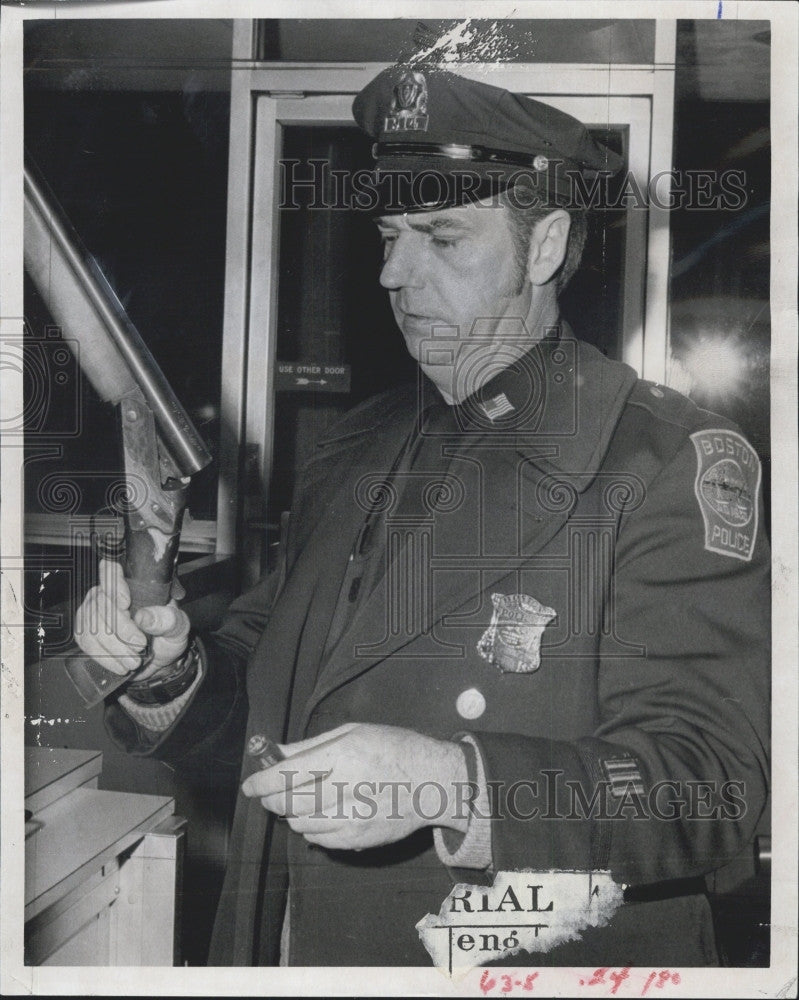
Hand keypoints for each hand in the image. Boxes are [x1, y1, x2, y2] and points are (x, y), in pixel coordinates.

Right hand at [74, 558, 189, 681]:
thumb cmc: (167, 637)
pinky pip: (86, 642)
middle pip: (102, 604)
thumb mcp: (178, 627)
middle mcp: (109, 595)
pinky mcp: (86, 633)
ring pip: (92, 625)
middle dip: (121, 629)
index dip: (113, 583)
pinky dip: (104, 657)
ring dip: (114, 647)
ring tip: (134, 660)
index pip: (111, 571)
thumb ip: (167, 620)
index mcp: (133, 585)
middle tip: (140, 645)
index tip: (125, 603)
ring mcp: (94, 613)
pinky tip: (120, 665)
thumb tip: (143, 617)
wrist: (158, 661)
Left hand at [241, 723, 469, 850]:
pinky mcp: (357, 839)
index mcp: (343, 755)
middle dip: (270, 797)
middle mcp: (345, 789)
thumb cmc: (394, 749)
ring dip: (292, 811)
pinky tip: (323, 812)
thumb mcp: (353, 733)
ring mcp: (351, 819)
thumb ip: (310, 746)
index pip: (286, 774)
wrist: (432, 782)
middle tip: (269, 791)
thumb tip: (276, 753)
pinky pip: (317, 839)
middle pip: (287, 802)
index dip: (260, 781)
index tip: (250, 785)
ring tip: (304, 798)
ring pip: (299, 823)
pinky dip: (311, 827)